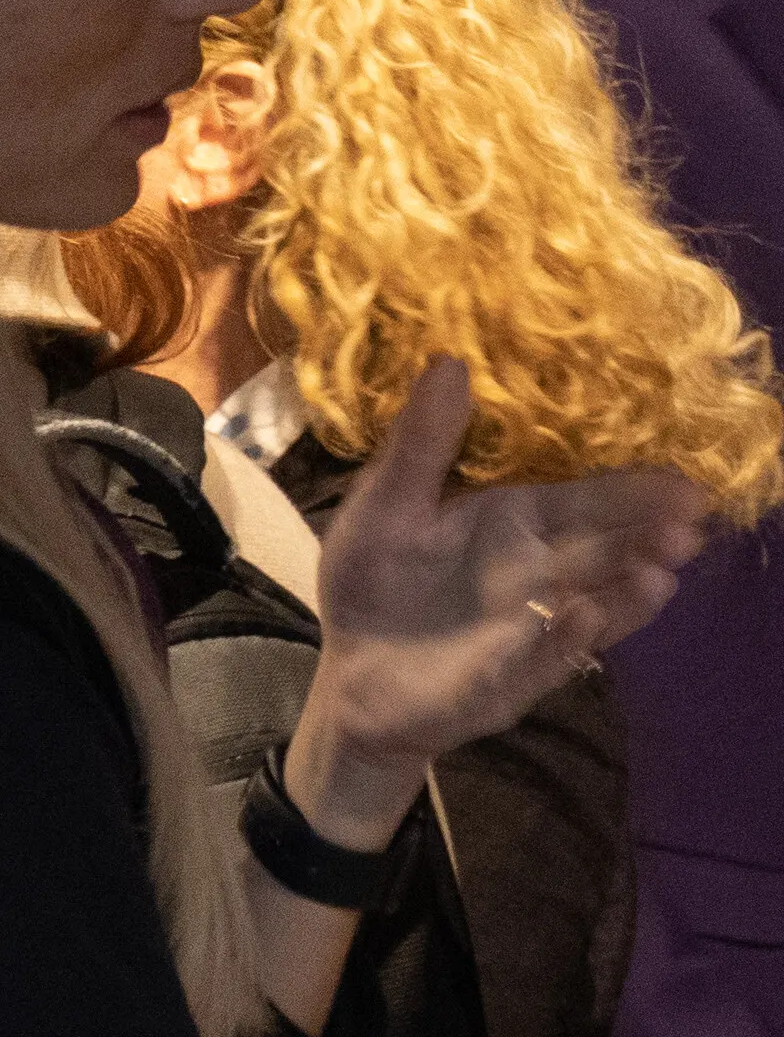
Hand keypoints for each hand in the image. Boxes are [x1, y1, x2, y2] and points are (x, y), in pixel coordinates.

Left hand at [294, 357, 708, 841]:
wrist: (347, 673)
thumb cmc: (372, 581)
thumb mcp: (387, 504)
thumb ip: (422, 443)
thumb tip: (450, 361)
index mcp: (515, 521)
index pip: (586, 500)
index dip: (635, 490)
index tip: (683, 480)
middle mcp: (539, 570)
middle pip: (606, 551)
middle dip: (649, 538)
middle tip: (689, 523)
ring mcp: (533, 626)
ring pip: (595, 605)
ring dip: (627, 593)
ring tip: (657, 574)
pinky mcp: (512, 676)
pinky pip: (547, 658)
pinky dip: (566, 640)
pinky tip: (582, 618)